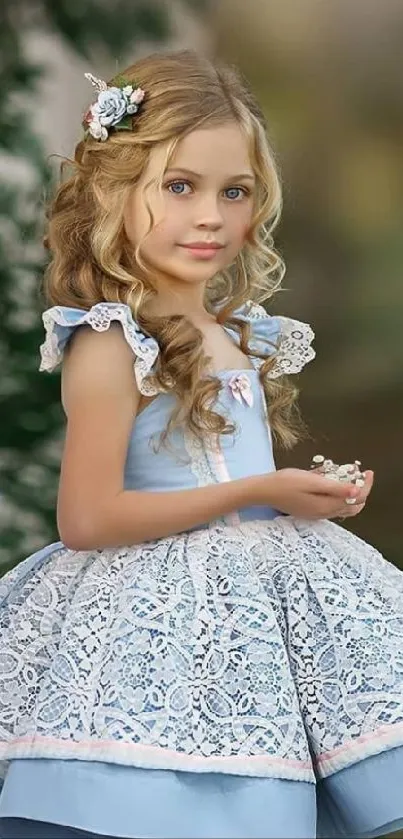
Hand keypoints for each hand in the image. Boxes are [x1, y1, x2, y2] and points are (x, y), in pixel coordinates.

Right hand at [255, 468, 373, 520]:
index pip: (356, 499)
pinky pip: (333, 506)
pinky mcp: (310, 511)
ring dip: (351, 494)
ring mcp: (317, 514)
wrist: (263, 491)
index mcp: (327, 506)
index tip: (368, 471)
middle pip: (353, 506)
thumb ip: (335, 488)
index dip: (365, 485)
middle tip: (362, 475)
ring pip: (344, 507)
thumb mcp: (312, 481)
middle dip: (361, 491)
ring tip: (351, 478)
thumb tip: (357, 490)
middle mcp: (324, 513)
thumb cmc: (286, 482)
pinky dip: (340, 496)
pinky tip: (334, 485)